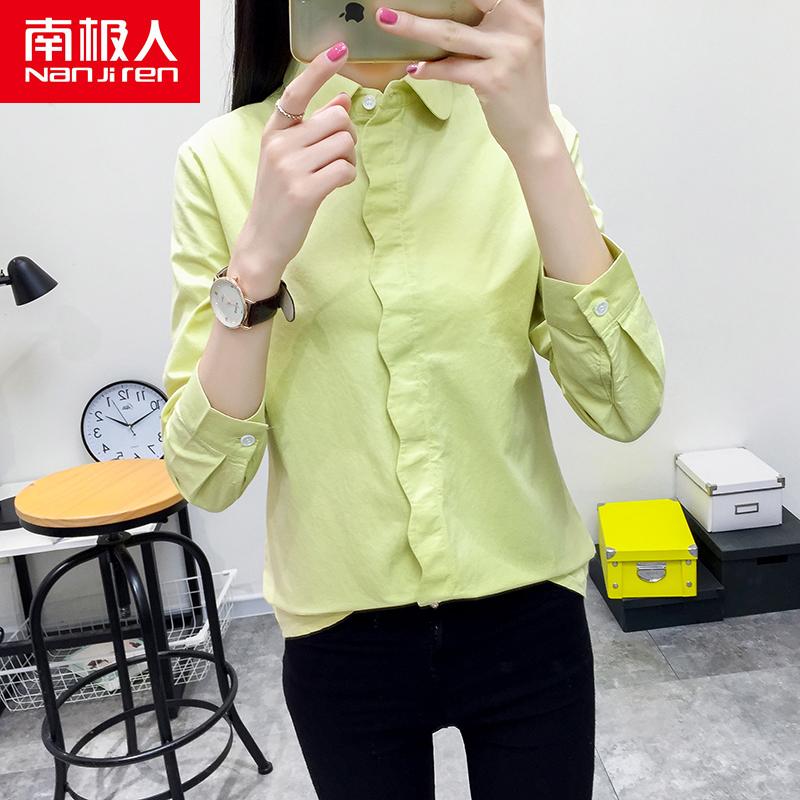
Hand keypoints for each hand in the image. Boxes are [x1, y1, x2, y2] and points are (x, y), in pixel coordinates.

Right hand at [231, 41, 358, 297]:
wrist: (263, 240)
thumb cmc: (280, 198)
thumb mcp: (289, 158)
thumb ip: (313, 128)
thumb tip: (342, 99)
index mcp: (273, 131)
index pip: (297, 92)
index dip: (320, 70)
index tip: (340, 49)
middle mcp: (279, 144)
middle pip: (337, 118)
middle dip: (347, 135)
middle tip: (339, 156)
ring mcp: (290, 167)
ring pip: (345, 143)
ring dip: (349, 159)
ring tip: (333, 174)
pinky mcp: (305, 191)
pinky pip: (345, 170)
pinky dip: (347, 177)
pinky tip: (334, 187)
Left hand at [375, 1, 557, 162]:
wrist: (533, 130)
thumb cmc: (517, 84)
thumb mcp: (512, 42)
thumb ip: (492, 18)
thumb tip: (442, 7)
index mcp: (527, 7)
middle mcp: (521, 23)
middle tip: (394, 2)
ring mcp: (509, 52)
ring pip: (449, 33)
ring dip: (413, 26)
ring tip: (387, 19)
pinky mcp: (494, 80)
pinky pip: (452, 69)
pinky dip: (429, 69)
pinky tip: (414, 69)